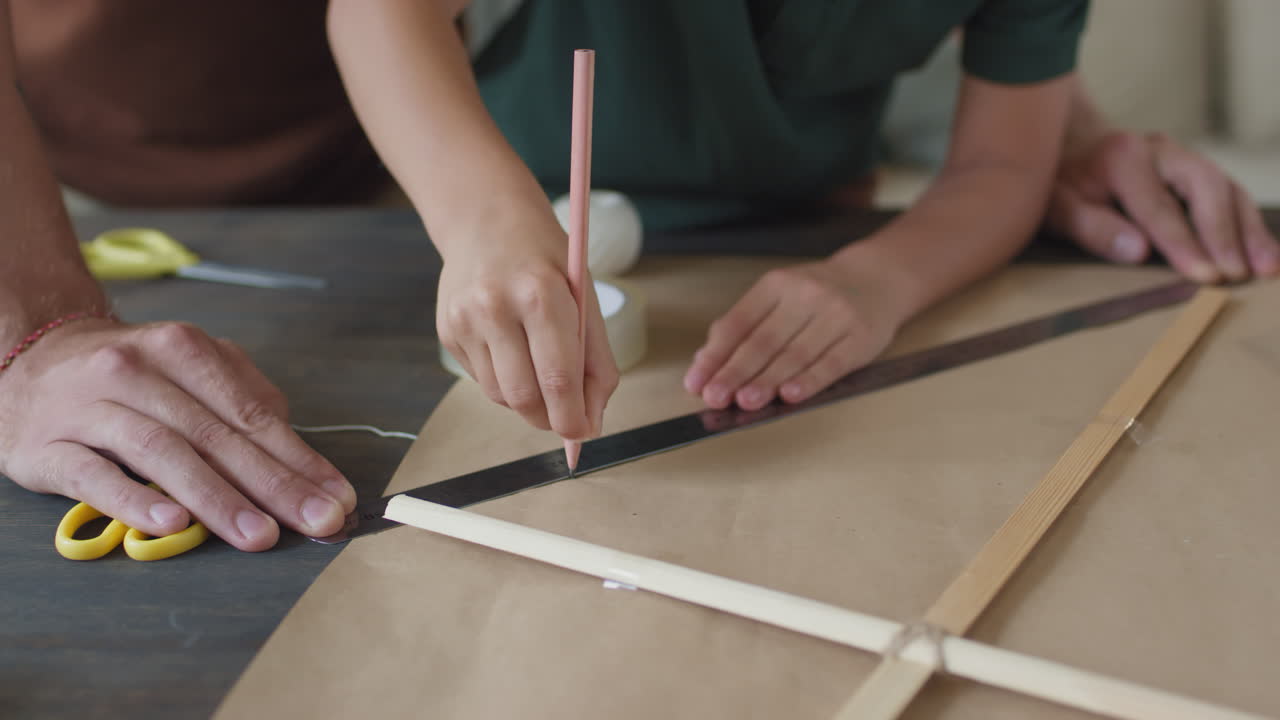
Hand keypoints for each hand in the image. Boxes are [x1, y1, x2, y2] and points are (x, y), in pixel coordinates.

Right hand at [0, 320, 355, 550]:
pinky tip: (170, 522)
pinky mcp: (46, 446)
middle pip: (215, 434)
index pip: (252, 413)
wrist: (26, 360)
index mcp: (183, 350)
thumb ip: (244, 399)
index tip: (337, 498)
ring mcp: (89, 407)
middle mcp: (137, 371)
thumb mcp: (188, 369)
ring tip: (257, 534)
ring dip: (216, 497)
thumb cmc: (129, 376)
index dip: (299, 460)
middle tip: (315, 522)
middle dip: (273, 484)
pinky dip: (133, 498)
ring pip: (161, 452)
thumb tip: (298, 453)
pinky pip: (93, 474)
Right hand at [436, 220, 617, 440]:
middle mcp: (496, 307)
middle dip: (549, 419)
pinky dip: (504, 381)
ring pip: (500, 396)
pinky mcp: (447, 332)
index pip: (559, 377)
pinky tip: (511, 350)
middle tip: (565, 419)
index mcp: (541, 294)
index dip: (573, 417)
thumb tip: (592, 422)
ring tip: (539, 371)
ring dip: (527, 401)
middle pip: (524, 397)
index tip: (584, 433)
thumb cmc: (545, 260)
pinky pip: (481, 380)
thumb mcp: (584, 296)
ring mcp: (465, 320)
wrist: (486, 220)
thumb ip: (595, 360)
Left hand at [683, 260, 901, 410]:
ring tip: (745, 401)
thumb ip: (744, 325)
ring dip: (767, 381)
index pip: (738, 323)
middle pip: (763, 340)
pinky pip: (831, 363)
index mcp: (776, 285)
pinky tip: (790, 395)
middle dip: (735, 372)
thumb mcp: (778, 296)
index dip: (715, 355)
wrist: (878, 279)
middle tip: (715, 397)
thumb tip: (706, 358)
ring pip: (795, 354)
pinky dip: (809, 381)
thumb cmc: (818, 295)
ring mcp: (835, 315)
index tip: (696, 382)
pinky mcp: (860, 337)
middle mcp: (804, 295)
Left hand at [1048, 130, 1279, 282]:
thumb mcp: (1059, 208)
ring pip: (1227, 187)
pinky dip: (1249, 224)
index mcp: (1122, 158)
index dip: (1184, 244)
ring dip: (1249, 230)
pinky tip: (1266, 254)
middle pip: (1207, 186)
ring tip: (1267, 269)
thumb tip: (1138, 251)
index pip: (1159, 206)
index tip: (1206, 277)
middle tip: (1237, 274)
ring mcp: (1183, 156)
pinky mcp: (1197, 170)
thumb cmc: (1062, 186)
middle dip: (1226, 233)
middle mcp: (1160, 150)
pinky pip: (1231, 194)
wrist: (1069, 149)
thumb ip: (1093, 228)